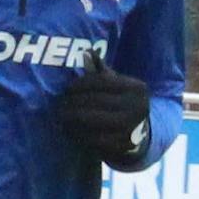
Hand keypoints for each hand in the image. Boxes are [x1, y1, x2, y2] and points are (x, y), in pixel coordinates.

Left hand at [58, 50, 150, 165]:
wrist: (138, 135)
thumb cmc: (120, 104)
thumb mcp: (117, 86)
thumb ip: (101, 71)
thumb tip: (86, 52)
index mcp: (137, 88)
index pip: (101, 81)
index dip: (80, 84)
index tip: (67, 89)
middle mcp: (138, 107)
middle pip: (94, 101)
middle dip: (72, 102)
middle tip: (59, 104)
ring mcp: (130, 128)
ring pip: (90, 120)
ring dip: (70, 118)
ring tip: (60, 115)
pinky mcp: (120, 146)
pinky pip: (91, 139)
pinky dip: (76, 133)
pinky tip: (67, 129)